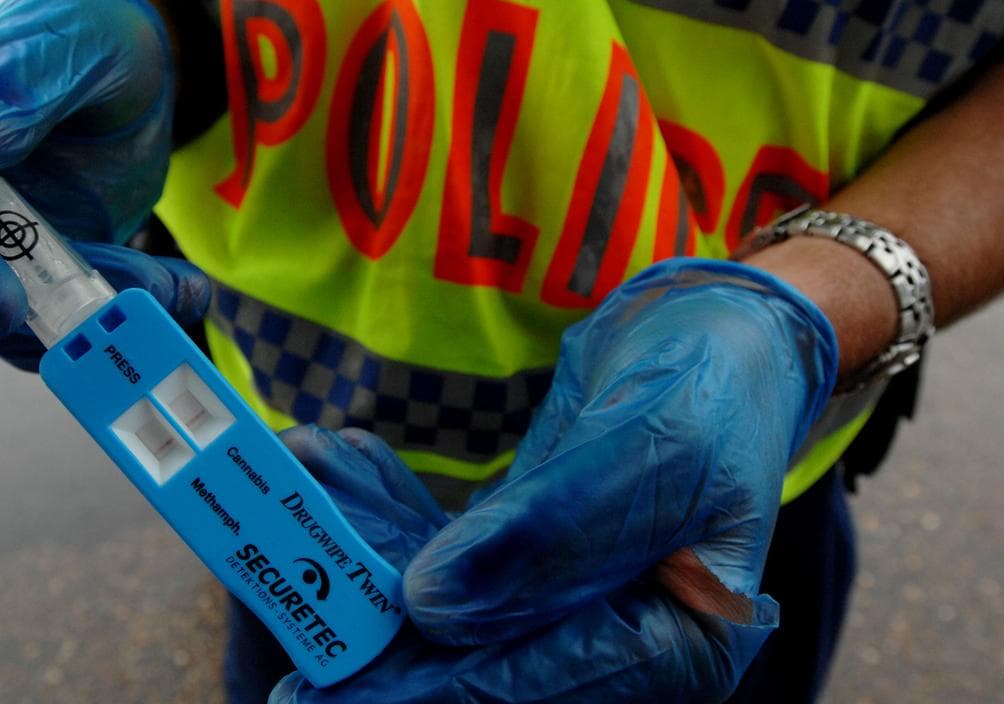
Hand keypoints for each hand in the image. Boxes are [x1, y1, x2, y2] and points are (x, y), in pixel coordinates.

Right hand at [0, 0, 207, 367]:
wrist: (123, 73)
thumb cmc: (73, 29)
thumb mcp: (57, 28)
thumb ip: (12, 72)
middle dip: (5, 305)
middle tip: (80, 320)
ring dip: (78, 310)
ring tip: (163, 287)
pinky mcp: (5, 273)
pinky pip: (43, 314)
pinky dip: (108, 312)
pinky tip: (174, 291)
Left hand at [272, 259, 838, 702]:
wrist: (713, 336)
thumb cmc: (707, 386)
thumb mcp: (645, 447)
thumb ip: (547, 531)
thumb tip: (433, 607)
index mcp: (679, 643)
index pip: (537, 681)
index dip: (430, 688)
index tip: (328, 696)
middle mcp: (624, 646)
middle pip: (481, 665)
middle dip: (381, 632)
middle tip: (290, 628)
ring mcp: (574, 611)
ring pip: (451, 615)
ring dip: (371, 557)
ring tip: (306, 484)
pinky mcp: (533, 571)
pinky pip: (450, 566)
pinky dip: (394, 521)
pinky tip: (347, 472)